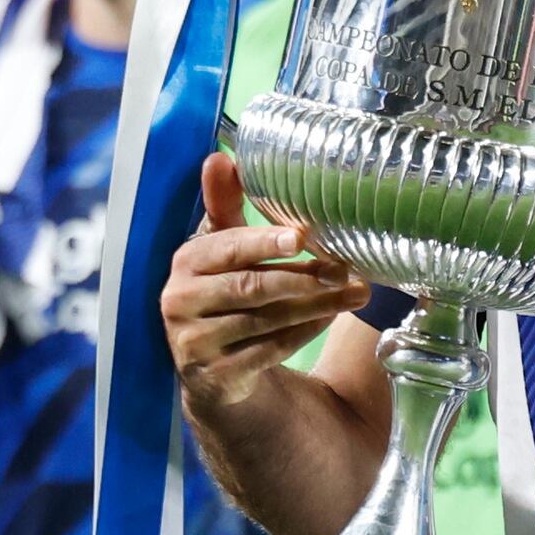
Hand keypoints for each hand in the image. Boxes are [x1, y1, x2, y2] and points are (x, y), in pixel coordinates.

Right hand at [160, 154, 367, 405]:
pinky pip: (267, 351)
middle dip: (302, 278)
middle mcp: (180, 302)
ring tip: (354, 293)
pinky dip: (303, 334)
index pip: (227, 249)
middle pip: (249, 287)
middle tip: (345, 268)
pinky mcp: (214, 377)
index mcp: (185, 262)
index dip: (262, 242)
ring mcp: (194, 343)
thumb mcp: (223, 250)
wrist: (210, 371)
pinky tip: (329, 318)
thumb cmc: (223, 293)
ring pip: (263, 320)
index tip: (301, 237)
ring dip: (314, 306)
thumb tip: (219, 157)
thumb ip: (225, 205)